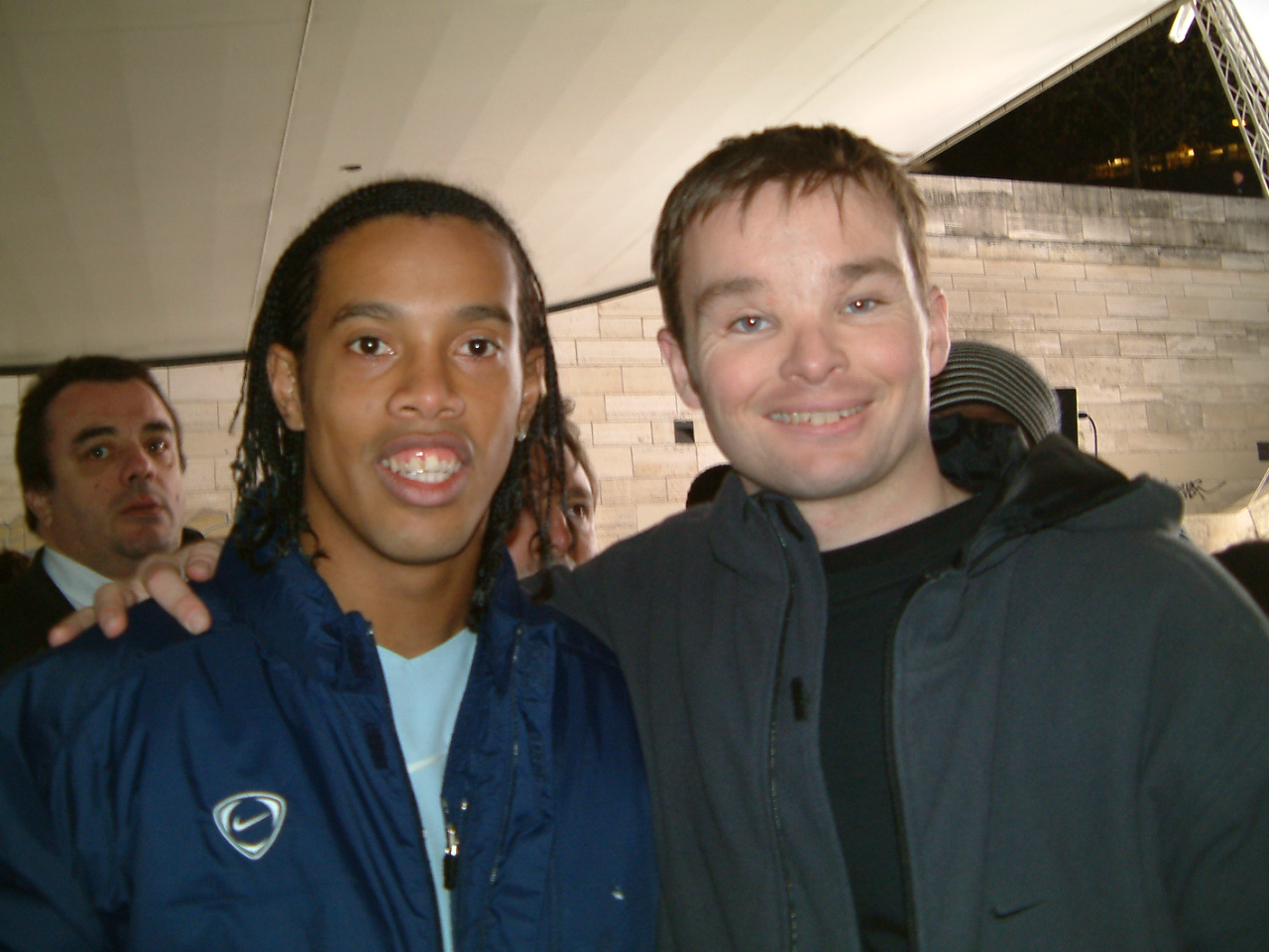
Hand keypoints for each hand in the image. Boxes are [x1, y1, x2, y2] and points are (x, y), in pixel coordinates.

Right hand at [47, 539, 224, 644]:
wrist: (203, 589)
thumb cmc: (219, 583)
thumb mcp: (231, 572)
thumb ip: (224, 565)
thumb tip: (203, 572)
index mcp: (191, 559)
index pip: (198, 556)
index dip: (203, 563)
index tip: (205, 575)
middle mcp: (157, 571)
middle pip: (158, 575)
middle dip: (176, 598)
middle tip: (198, 623)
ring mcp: (132, 591)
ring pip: (115, 592)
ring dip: (113, 609)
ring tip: (114, 629)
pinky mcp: (115, 612)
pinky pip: (88, 617)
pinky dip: (74, 626)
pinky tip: (58, 639)